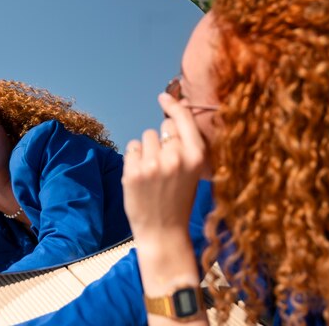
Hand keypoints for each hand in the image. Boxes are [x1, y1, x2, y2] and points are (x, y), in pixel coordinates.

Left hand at [122, 92, 207, 241]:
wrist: (163, 232)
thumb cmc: (179, 199)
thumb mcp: (193, 171)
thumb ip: (186, 144)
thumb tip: (173, 111)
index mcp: (196, 157)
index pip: (183, 118)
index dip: (173, 105)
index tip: (163, 96)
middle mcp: (175, 158)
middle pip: (163, 127)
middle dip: (162, 139)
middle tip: (164, 164)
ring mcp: (152, 165)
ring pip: (146, 137)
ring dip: (147, 149)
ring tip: (153, 173)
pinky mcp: (132, 173)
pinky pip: (132, 148)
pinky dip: (134, 159)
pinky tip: (141, 177)